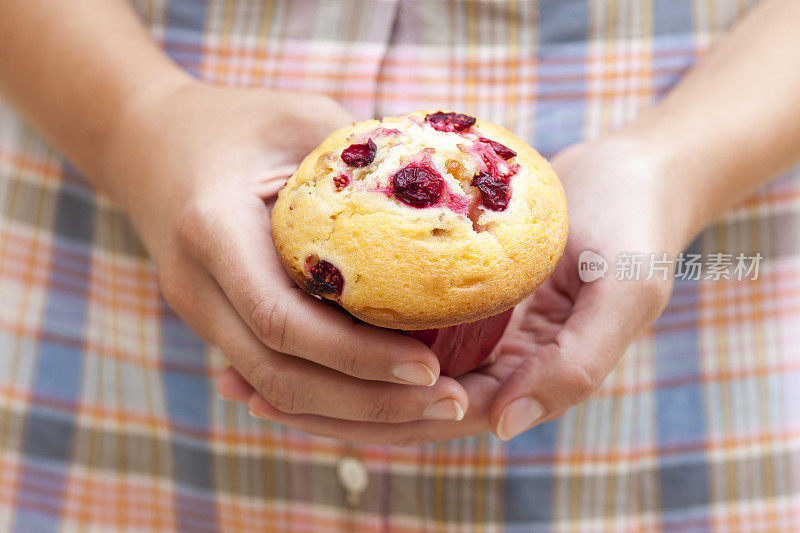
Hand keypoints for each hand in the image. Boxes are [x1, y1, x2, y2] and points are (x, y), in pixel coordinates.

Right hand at [107, 80, 469, 424]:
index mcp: (212, 230)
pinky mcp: (216, 323)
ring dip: (353, 411)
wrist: (147, 141)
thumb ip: (362, 159)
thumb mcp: (299, 118)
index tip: (428, 366)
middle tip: (448, 403)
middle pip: (279, 376)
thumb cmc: (234, 121)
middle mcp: (196, 286)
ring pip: (274, 389)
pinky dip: (329, 393)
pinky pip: (273, 374)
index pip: (282, 320)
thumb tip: (450, 203)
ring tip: (429, 407)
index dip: (357, 356)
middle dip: (367, 404)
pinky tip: (384, 394)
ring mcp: (199, 313)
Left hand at [217, 136, 681, 444]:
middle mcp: (491, 363)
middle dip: (320, 403)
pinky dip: (346, 319)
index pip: (430, 419)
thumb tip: (497, 425)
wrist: (639, 174)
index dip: (360, 420)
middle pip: (393, 401)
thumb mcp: (624, 295)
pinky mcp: (461, 293)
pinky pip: (394, 316)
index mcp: (523, 381)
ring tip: (243, 358)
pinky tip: (296, 303)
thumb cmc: (637, 231)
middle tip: (241, 388)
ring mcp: (474, 330)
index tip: (286, 403)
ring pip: (384, 364)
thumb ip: (576, 366)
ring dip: (320, 367)